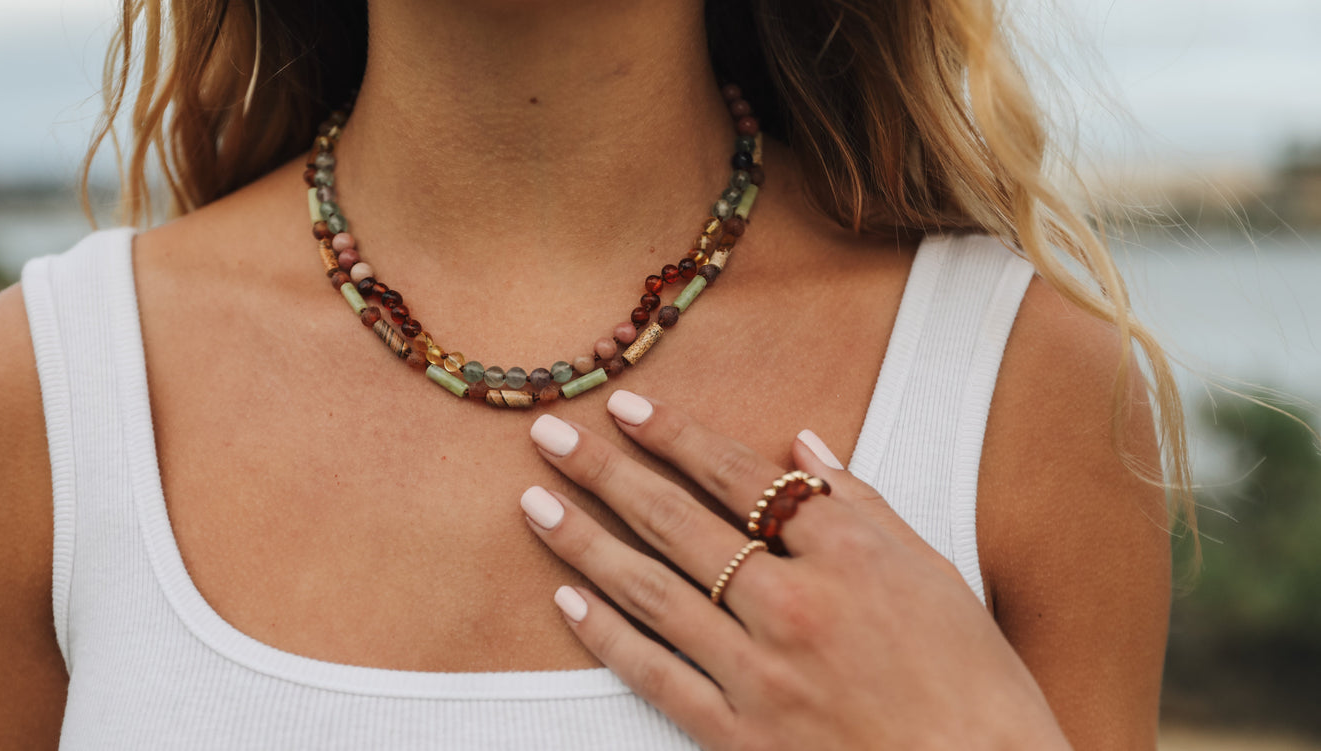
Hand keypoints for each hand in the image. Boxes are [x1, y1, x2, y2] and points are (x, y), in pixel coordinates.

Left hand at [521, 390, 1069, 749]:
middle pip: (679, 524)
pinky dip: (607, 636)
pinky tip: (567, 599)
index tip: (628, 409)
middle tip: (552, 437)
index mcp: (849, 555)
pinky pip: (656, 676)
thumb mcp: (933, 572)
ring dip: (584, 542)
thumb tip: (801, 446)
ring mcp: (761, 674)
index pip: (741, 477)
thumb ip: (862, 505)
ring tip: (533, 503)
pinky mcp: (740, 736)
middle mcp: (795, 606)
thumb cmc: (971, 677)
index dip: (677, 438)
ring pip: (652, 593)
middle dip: (607, 474)